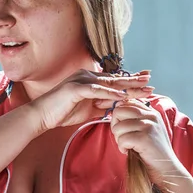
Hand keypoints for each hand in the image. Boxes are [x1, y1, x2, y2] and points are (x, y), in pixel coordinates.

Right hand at [30, 69, 153, 130]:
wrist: (42, 116)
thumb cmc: (62, 113)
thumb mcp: (87, 110)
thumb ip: (101, 107)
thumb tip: (115, 109)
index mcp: (90, 80)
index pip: (114, 81)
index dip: (130, 81)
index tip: (146, 83)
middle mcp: (87, 76)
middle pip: (115, 79)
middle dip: (134, 80)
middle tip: (150, 80)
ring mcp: (81, 80)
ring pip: (108, 83)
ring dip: (126, 85)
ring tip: (142, 87)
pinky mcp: (75, 88)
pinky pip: (96, 90)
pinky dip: (109, 93)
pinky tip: (121, 95)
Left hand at [110, 99, 185, 184]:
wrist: (166, 169)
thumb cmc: (152, 151)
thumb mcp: (146, 129)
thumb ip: (135, 117)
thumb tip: (116, 105)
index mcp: (151, 112)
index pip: (126, 103)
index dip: (118, 116)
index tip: (123, 129)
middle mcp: (151, 116)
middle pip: (118, 111)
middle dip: (116, 126)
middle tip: (123, 137)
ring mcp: (149, 126)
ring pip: (118, 127)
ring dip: (119, 140)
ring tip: (128, 146)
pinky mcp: (145, 138)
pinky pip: (122, 139)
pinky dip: (122, 148)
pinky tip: (129, 151)